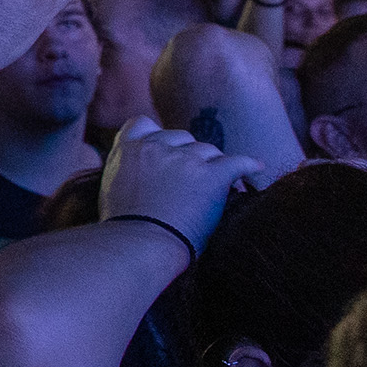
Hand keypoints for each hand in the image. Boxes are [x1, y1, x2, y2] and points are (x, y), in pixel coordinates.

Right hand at [99, 116, 264, 255]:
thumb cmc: (123, 226)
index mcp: (128, 149)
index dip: (155, 136)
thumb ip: (125, 170)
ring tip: (219, 185)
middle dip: (188, 154)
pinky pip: (238, 162)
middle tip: (193, 177)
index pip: (142, 124)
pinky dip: (248, 165)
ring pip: (208, 150)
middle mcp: (157, 147)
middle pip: (181, 137)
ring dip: (212, 164)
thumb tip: (135, 172)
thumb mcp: (110, 188)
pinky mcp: (212, 176)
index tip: (163, 151)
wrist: (141, 242)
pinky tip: (256, 168)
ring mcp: (185, 159)